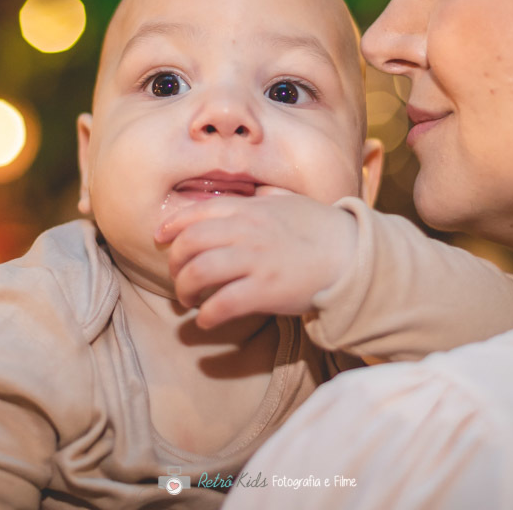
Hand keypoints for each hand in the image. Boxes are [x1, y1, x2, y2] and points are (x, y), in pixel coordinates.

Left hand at [156, 188, 358, 328]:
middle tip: (178, 278)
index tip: (160, 238)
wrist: (353, 255)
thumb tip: (252, 193)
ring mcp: (255, 261)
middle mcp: (246, 231)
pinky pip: (222, 304)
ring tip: (189, 301)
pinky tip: (206, 320)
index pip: (196, 213)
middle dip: (175, 263)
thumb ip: (264, 198)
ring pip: (198, 273)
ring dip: (185, 290)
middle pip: (189, 244)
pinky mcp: (265, 290)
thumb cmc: (322, 229)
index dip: (172, 227)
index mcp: (250, 209)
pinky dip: (206, 315)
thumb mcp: (289, 202)